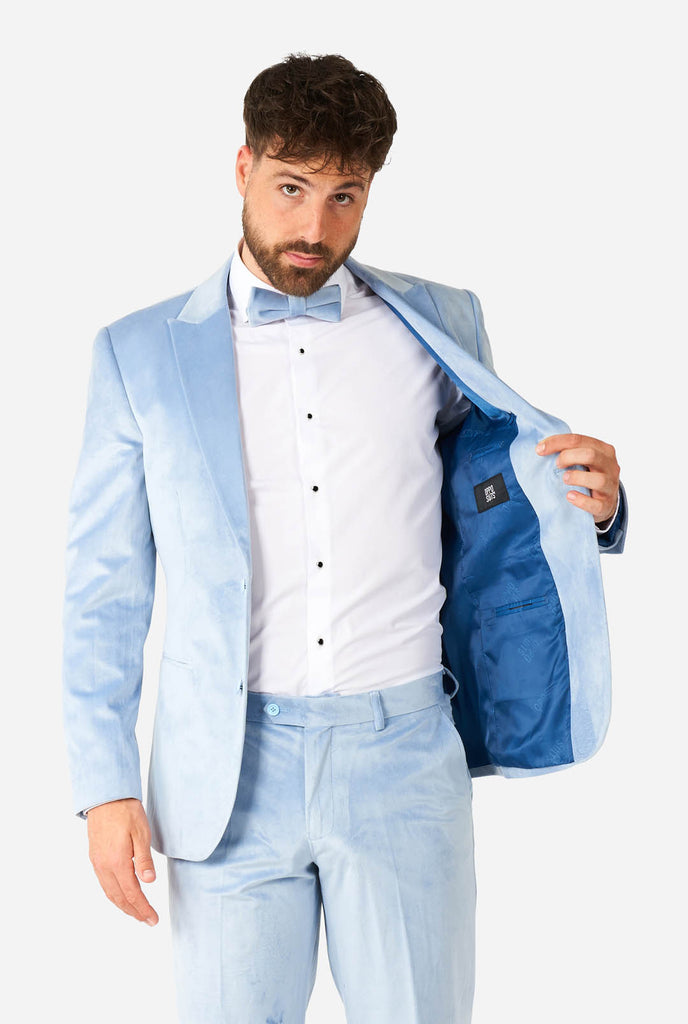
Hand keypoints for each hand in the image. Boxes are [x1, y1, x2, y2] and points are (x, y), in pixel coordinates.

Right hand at [87, 797, 158, 925]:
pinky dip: (114, 894)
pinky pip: (104, 883)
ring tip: (136, 912)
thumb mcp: (141, 833)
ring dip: (123, 905)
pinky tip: (122, 894)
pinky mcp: (95, 857)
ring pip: (109, 892)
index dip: (143, 908)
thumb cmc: (126, 812)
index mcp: (118, 862)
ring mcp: (97, 862)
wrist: (106, 797)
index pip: (132, 894)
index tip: (153, 919)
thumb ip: (144, 860)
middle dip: (134, 912)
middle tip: (148, 920)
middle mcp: (104, 866)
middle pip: (119, 898)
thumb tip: (149, 882)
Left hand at [535, 433, 619, 524]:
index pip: (579, 440)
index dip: (557, 442)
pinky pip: (596, 504)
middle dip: (568, 457)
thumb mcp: (584, 459)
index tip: (539, 449)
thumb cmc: (590, 475)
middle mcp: (610, 466)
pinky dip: (581, 500)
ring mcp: (610, 486)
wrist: (606, 501)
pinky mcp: (606, 505)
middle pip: (590, 455)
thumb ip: (569, 451)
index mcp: (603, 450)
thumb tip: (541, 447)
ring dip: (577, 477)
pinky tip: (569, 496)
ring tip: (564, 479)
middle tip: (556, 464)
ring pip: (598, 479)